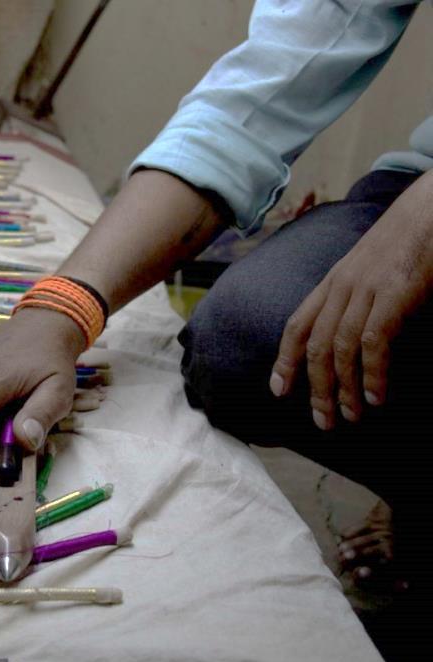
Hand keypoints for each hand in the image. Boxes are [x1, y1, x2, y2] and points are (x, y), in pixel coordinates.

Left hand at [270, 175, 432, 428]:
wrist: (432, 207)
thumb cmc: (409, 240)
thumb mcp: (372, 268)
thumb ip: (358, 298)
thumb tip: (356, 337)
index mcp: (333, 281)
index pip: (297, 325)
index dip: (285, 359)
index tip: (278, 390)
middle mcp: (341, 286)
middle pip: (316, 345)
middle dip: (315, 388)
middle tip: (322, 422)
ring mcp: (365, 289)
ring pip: (340, 348)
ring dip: (343, 388)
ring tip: (351, 416)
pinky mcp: (393, 293)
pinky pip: (372, 340)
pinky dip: (371, 372)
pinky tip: (375, 395)